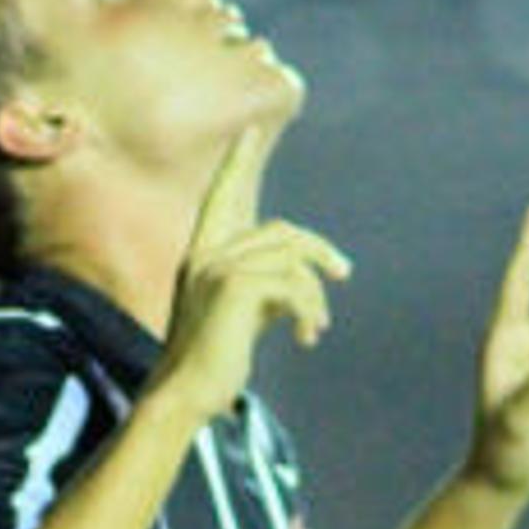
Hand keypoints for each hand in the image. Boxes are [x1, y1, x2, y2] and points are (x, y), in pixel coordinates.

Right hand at [152, 122, 353, 424]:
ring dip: (314, 297)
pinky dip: (308, 310)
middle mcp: (206, 254)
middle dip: (319, 252)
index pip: (221, 199)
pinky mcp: (235, 286)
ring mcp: (218, 267)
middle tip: (343, 274)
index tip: (249, 131)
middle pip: (282, 232)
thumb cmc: (212, 364)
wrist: (184, 396)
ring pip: (293, 260)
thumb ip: (262, 287)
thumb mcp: (238, 316)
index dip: (236, 165)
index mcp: (201, 256)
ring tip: (314, 329)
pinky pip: (293, 284)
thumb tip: (303, 279)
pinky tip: (305, 338)